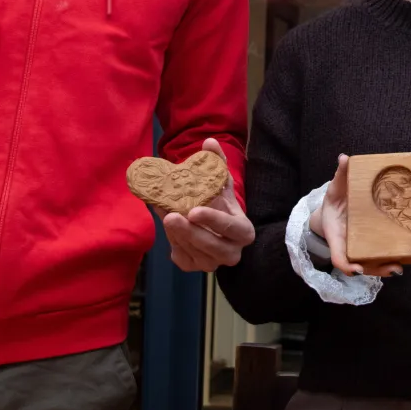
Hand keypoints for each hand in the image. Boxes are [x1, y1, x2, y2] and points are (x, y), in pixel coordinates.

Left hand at [164, 139, 254, 271]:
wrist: (213, 228)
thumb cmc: (220, 204)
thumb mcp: (220, 184)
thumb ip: (216, 163)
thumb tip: (209, 142)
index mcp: (243, 231)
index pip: (232, 228)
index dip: (214, 221)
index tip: (193, 210)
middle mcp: (232, 252)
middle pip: (213, 247)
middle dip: (190, 233)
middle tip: (171, 216)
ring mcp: (214, 263)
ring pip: (195, 254)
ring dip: (178, 236)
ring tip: (167, 216)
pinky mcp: (195, 267)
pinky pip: (183, 258)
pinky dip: (174, 243)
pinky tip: (171, 228)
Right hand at [311, 154, 401, 277]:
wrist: (335, 209)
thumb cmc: (335, 201)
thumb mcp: (335, 188)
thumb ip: (340, 175)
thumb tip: (344, 158)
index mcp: (337, 234)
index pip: (338, 255)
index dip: (346, 264)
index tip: (357, 269)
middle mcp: (348, 245)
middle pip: (360, 265)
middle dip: (375, 268)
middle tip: (393, 268)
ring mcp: (358, 247)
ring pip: (370, 265)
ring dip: (384, 268)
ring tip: (399, 268)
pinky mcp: (369, 245)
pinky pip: (377, 258)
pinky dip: (387, 262)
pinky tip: (403, 261)